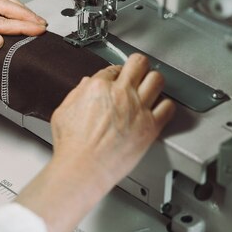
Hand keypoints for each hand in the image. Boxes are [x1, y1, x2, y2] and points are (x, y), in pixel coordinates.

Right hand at [50, 53, 174, 186]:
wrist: (83, 168)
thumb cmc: (72, 145)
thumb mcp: (63, 112)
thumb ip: (76, 94)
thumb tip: (85, 85)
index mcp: (98, 87)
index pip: (113, 68)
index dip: (115, 72)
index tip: (117, 77)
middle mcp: (121, 94)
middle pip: (139, 63)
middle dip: (138, 66)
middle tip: (137, 72)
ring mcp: (138, 109)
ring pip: (157, 79)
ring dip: (153, 81)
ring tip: (150, 86)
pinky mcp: (150, 127)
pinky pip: (168, 107)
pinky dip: (165, 105)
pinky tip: (159, 107)